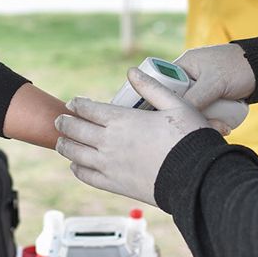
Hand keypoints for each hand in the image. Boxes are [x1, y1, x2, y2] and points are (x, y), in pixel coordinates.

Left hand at [55, 67, 212, 205]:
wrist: (197, 178)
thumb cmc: (190, 138)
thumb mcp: (176, 104)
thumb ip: (151, 88)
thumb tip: (132, 71)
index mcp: (122, 120)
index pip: (88, 109)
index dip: (77, 105)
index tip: (73, 103)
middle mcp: (109, 141)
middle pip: (76, 130)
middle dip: (65, 123)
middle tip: (60, 120)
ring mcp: (109, 165)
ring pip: (76, 153)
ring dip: (65, 145)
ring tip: (61, 142)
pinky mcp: (114, 185)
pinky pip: (87, 176)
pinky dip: (77, 169)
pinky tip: (76, 165)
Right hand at [174, 44, 255, 128]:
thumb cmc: (239, 68)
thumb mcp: (214, 83)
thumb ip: (194, 98)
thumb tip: (178, 114)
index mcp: (184, 65)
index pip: (165, 85)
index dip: (168, 101)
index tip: (175, 115)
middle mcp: (190, 75)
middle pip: (180, 101)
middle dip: (192, 115)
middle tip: (205, 124)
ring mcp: (202, 87)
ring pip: (194, 109)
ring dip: (206, 120)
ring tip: (222, 127)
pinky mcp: (212, 97)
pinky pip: (206, 111)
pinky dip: (213, 120)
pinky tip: (224, 126)